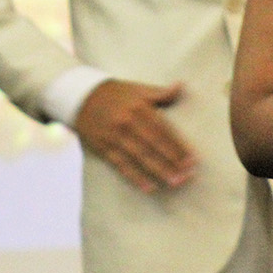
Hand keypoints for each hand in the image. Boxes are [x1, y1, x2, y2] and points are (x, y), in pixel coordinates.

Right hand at [72, 79, 198, 192]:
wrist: (79, 96)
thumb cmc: (115, 93)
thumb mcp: (137, 89)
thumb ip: (160, 92)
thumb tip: (181, 86)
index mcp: (140, 107)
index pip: (164, 129)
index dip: (179, 145)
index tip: (193, 159)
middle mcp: (128, 121)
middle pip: (154, 144)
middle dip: (172, 161)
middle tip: (188, 175)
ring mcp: (115, 136)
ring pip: (140, 156)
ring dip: (158, 170)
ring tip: (174, 182)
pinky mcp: (103, 147)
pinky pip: (121, 164)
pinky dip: (135, 177)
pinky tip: (149, 187)